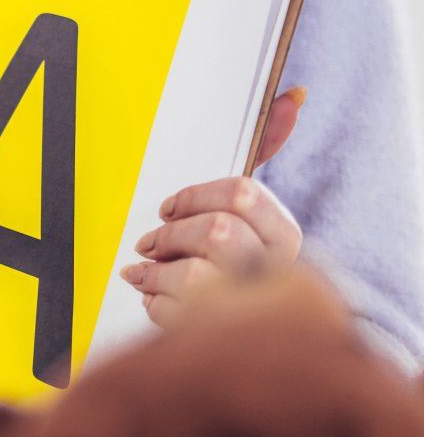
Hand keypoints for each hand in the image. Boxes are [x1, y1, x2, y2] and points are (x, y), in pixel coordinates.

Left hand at [120, 87, 306, 326]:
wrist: (244, 336)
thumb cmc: (238, 257)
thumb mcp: (251, 206)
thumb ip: (268, 149)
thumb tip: (294, 96)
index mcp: (285, 237)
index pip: (243, 194)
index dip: (195, 196)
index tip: (168, 207)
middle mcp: (276, 273)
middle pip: (216, 233)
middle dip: (171, 236)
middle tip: (150, 242)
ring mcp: (252, 310)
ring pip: (194, 277)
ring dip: (156, 272)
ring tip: (143, 272)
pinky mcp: (223, 340)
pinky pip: (175, 314)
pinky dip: (153, 303)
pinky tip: (154, 300)